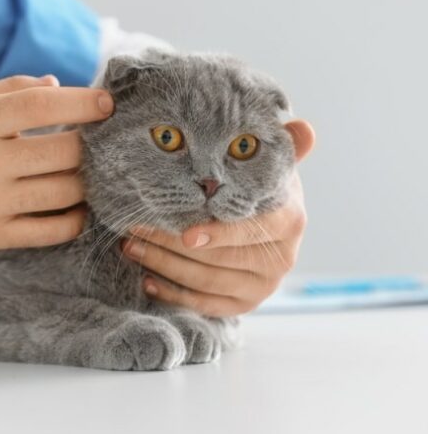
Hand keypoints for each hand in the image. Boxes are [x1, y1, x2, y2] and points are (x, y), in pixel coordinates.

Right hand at [0, 75, 113, 262]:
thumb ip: (4, 91)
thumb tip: (56, 84)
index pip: (41, 106)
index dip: (82, 102)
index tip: (107, 103)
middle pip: (64, 151)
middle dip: (92, 144)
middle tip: (100, 142)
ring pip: (65, 191)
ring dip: (88, 180)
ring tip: (91, 172)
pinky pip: (52, 230)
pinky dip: (75, 218)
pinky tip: (77, 205)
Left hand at [119, 120, 315, 316]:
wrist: (267, 222)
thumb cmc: (258, 187)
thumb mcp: (270, 165)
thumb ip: (284, 146)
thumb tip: (303, 127)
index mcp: (289, 221)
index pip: (249, 230)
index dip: (218, 234)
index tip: (185, 233)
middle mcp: (282, 259)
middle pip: (218, 258)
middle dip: (170, 244)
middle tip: (135, 229)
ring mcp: (264, 286)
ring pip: (206, 282)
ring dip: (162, 265)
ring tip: (131, 246)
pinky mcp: (246, 304)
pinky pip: (205, 305)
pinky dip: (173, 294)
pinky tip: (147, 280)